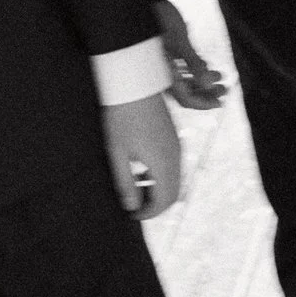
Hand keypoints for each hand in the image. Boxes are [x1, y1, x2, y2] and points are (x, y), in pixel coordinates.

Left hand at [104, 92, 182, 218]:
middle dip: (156, 204)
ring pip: (176, 179)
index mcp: (163, 163)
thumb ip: (126, 182)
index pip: (164, 201)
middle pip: (174, 193)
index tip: (133, 214)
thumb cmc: (121, 117)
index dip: (150, 213)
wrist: (134, 83)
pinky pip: (174, 166)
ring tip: (135, 184)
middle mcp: (176, 156)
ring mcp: (178, 145)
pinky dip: (163, 175)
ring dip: (159, 189)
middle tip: (134, 204)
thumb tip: (132, 207)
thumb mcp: (117, 152)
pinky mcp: (174, 137)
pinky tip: (142, 167)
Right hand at [153, 1, 227, 109]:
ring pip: (187, 81)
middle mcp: (163, 72)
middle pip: (187, 93)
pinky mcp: (169, 52)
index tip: (221, 103)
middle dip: (207, 93)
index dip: (203, 104)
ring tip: (221, 76)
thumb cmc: (159, 20)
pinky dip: (197, 70)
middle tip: (225, 90)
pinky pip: (184, 68)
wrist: (147, 2)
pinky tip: (209, 66)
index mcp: (163, 74)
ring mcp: (165, 63)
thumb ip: (194, 65)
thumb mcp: (180, 42)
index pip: (185, 99)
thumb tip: (209, 86)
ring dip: (204, 81)